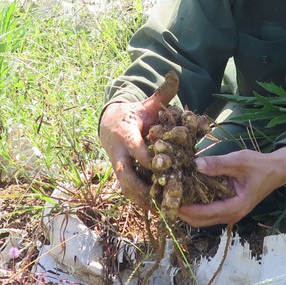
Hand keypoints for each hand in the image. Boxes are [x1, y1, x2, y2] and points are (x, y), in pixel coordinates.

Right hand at [98, 72, 178, 208]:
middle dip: (141, 187)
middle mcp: (119, 153)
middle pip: (126, 174)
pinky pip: (127, 190)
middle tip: (161, 198)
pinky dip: (139, 200)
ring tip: (159, 210)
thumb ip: (162, 93)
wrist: (109, 123)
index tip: (163, 167)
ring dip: (141, 199)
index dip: (148, 160)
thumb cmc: (134, 114)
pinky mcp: (120, 175)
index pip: (136, 150)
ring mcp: (118, 166)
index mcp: (125, 135)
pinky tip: (155, 209)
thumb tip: (175, 74)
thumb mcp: (146, 103)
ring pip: (125, 187)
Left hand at [176, 146, 285, 226]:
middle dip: (181, 212)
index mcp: (235, 207)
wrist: (276, 170)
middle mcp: (230, 215)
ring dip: (186, 209)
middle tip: (162, 199)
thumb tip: (195, 165)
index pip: (204, 214)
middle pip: (199, 220)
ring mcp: (228, 213)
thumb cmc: (260, 165)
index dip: (184, 209)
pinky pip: (207, 210)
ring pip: (201, 218)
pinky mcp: (226, 207)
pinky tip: (183, 191)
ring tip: (169, 196)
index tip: (167, 201)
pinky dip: (194, 204)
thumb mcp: (240, 161)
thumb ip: (218, 164)